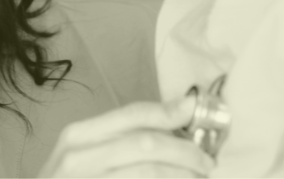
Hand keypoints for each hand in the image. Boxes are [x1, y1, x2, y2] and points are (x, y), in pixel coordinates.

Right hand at [38, 100, 214, 177]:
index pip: (131, 115)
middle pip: (146, 144)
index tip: (196, 112)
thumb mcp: (82, 157)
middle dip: (186, 151)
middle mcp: (78, 159)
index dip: (169, 111)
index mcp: (77, 137)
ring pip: (150, 173)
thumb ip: (119, 138)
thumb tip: (174, 118)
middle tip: (206, 162)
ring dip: (183, 175)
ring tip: (197, 178)